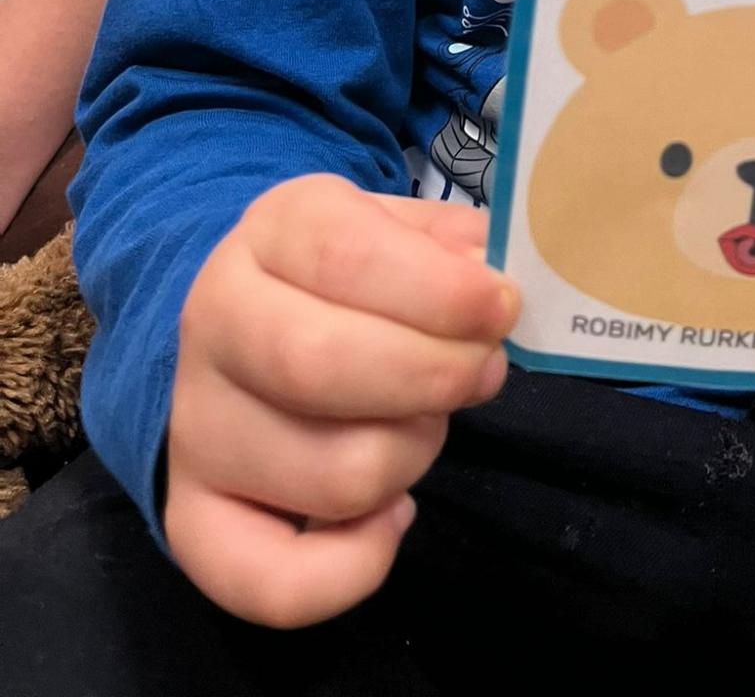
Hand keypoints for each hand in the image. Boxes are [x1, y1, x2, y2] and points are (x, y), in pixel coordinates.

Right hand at [165, 174, 516, 627]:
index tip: (500, 306)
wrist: (243, 322)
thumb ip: (455, 247)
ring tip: (427, 422)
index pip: (346, 257)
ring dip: (414, 454)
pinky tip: (392, 514)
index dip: (440, 291)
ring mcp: (199, 429)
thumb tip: (497, 281)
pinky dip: (355, 567)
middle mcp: (214, 324)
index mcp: (272, 232)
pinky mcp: (195, 519)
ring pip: (332, 475)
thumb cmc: (349, 275)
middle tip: (482, 369)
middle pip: (321, 365)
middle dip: (436, 374)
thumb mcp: (399, 229)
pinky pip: (272, 583)